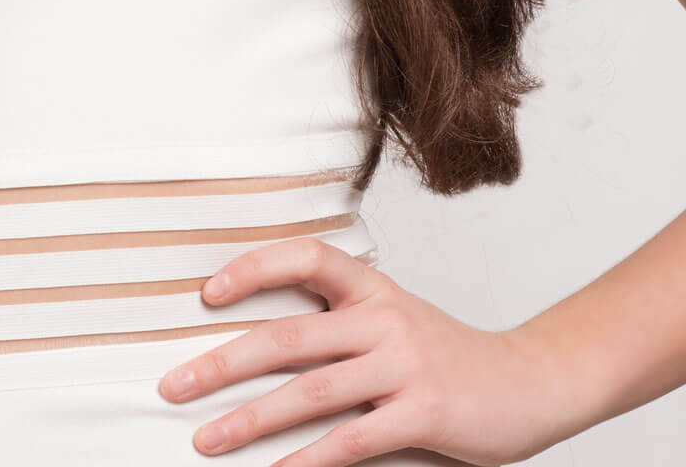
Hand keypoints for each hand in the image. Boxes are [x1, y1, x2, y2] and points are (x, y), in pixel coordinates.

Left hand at [155, 236, 568, 464]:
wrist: (530, 382)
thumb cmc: (447, 355)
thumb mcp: (394, 319)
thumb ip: (340, 323)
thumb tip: (259, 344)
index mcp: (372, 288)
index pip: (305, 256)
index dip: (253, 269)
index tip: (207, 294)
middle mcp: (384, 318)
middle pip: (289, 336)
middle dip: (222, 362)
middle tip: (173, 384)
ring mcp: (403, 365)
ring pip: (310, 392)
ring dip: (249, 420)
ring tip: (205, 439)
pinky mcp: (422, 412)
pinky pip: (352, 440)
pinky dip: (309, 461)